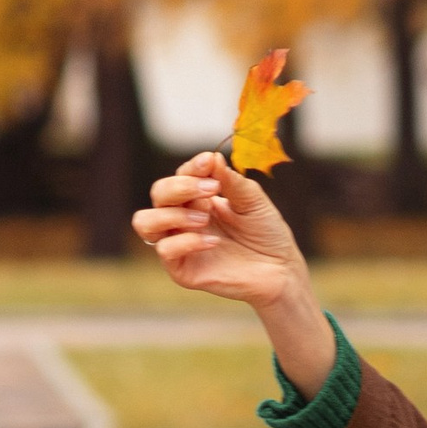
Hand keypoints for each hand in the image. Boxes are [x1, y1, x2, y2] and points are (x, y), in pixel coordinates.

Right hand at [133, 151, 334, 390]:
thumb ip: (230, 180)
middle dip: (181, 187)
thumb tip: (212, 157)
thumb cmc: (267, 233)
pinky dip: (186, 241)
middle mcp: (183, 220)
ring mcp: (180, 245)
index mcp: (197, 199)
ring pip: (145, 222)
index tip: (209, 162)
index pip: (179, 177)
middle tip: (212, 190)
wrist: (281, 269)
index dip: (191, 168)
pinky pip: (165, 250)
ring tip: (205, 218)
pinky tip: (213, 242)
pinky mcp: (182, 270)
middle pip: (158, 194)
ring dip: (173, 214)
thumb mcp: (252, 200)